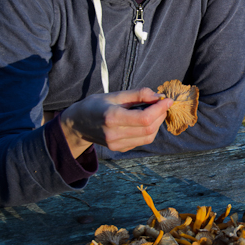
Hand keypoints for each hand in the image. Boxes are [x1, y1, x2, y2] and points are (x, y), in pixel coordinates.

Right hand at [59, 87, 173, 157]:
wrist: (77, 124)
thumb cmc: (95, 105)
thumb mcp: (114, 95)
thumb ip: (137, 95)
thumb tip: (158, 96)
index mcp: (112, 117)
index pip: (144, 118)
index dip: (160, 109)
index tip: (167, 99)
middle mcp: (114, 134)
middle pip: (149, 128)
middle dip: (160, 115)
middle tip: (163, 104)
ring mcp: (116, 144)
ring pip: (148, 137)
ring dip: (157, 124)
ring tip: (156, 111)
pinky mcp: (119, 149)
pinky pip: (141, 141)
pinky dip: (149, 130)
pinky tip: (146, 121)